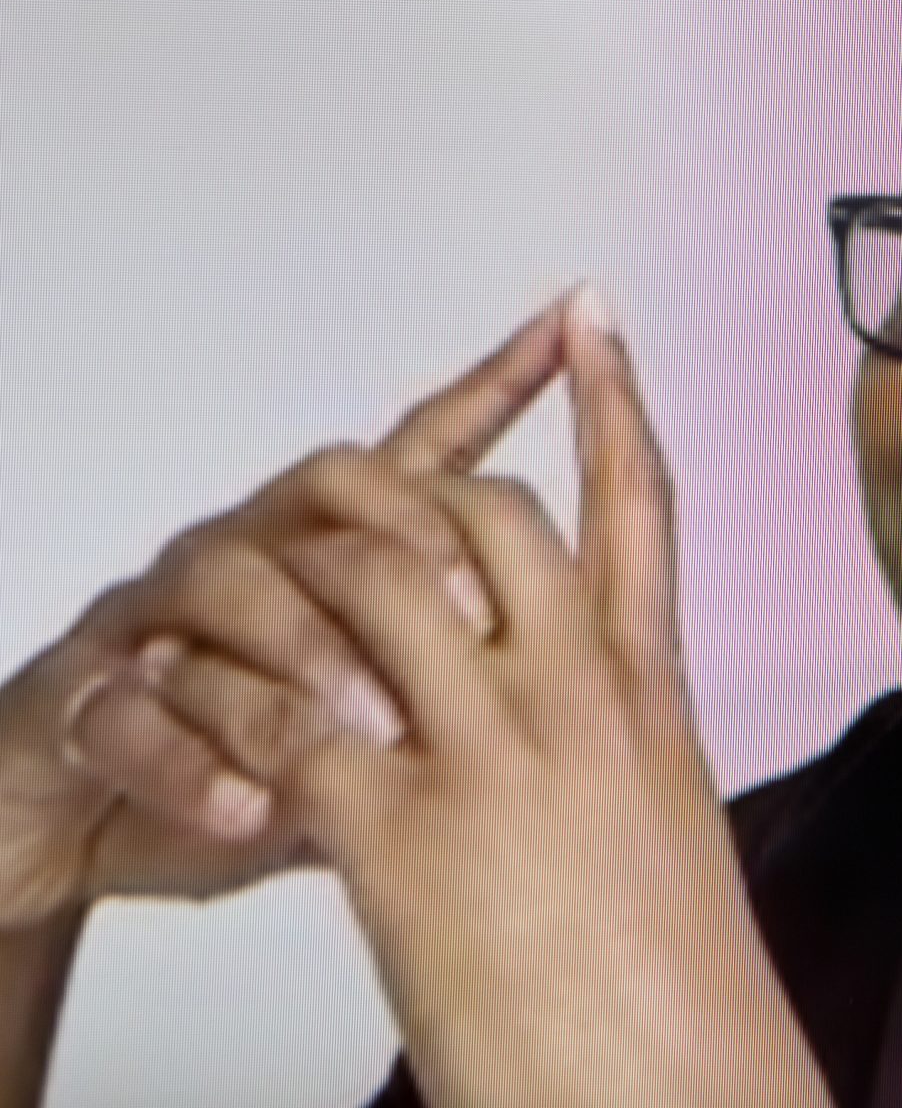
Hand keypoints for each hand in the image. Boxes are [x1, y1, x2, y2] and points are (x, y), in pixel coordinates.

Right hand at [0, 305, 566, 932]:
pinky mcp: (79, 691)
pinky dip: (191, 759)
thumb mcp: (375, 716)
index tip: (575, 324)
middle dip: (406, 540)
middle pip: (329, 490)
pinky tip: (251, 803)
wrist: (77, 818)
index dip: (496, 383)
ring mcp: (155, 610)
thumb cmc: (244, 753)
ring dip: (306, 653)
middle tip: (474, 612)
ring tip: (375, 721)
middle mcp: (245, 546)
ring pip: (229, 586)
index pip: (421, 444)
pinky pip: (131, 707)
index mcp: (326, 542)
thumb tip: (583, 654)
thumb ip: (454, 666)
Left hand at [137, 287, 833, 1107]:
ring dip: (308, 584)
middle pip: (490, 518)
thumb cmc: (676, 993)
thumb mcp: (668, 826)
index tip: (592, 310)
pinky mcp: (400, 837)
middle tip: (353, 492)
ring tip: (262, 589)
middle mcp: (573, 700)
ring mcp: (487, 759)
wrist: (680, 1100)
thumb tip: (573, 707)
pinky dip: (237, 709)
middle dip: (409, 495)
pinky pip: (296, 722)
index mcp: (647, 696)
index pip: (637, 506)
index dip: (615, 395)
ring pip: (381, 587)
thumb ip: (617, 740)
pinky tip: (210, 709)